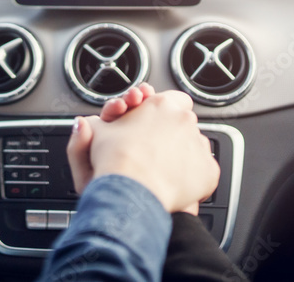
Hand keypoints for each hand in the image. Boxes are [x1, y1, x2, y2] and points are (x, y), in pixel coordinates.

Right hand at [70, 90, 218, 212]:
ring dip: (179, 152)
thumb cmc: (114, 162)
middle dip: (167, 132)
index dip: (158, 112)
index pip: (170, 98)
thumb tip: (85, 123)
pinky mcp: (209, 171)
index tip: (146, 123)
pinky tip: (172, 178)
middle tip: (148, 146)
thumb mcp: (96, 134)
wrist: (130, 194)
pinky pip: (203, 169)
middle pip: (180, 122)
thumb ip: (95, 124)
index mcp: (161, 104)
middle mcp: (185, 120)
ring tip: (157, 166)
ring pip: (192, 145)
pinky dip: (191, 174)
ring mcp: (199, 145)